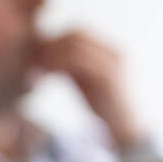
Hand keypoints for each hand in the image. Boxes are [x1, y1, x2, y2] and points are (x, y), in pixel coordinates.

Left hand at [31, 29, 145, 150]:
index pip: (79, 32)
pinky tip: (48, 74)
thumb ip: (73, 68)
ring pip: (77, 46)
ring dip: (53, 53)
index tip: (38, 54)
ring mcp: (115, 63)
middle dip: (52, 44)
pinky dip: (60, 64)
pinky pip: (81, 62)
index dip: (56, 39)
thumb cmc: (106, 108)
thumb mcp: (87, 83)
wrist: (129, 129)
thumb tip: (47, 57)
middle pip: (77, 33)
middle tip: (34, 58)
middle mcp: (115, 53)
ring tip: (39, 67)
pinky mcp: (110, 78)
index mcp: (111, 52)